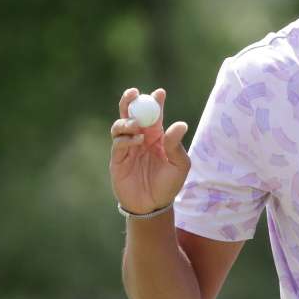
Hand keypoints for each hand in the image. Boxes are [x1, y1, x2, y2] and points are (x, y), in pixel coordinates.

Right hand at [110, 87, 190, 214]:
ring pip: (121, 124)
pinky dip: (126, 138)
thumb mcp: (180, 165)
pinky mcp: (118, 158)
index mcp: (157, 136)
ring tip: (137, 126)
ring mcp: (128, 147)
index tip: (160, 92)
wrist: (153, 206)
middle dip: (130, 101)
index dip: (156, 101)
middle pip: (132, 113)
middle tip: (134, 93)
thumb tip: (180, 124)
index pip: (155, 114)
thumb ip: (176, 145)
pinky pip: (118, 143)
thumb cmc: (169, 185)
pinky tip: (137, 141)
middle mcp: (141, 138)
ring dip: (127, 120)